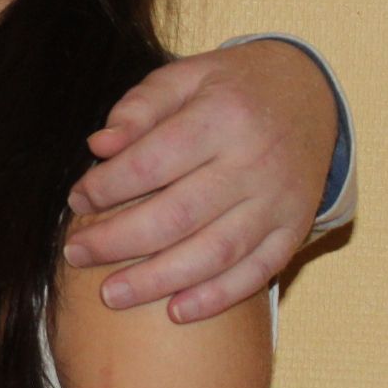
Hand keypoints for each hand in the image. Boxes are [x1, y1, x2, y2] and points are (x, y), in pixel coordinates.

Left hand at [63, 39, 339, 321]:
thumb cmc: (234, 87)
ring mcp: (278, 200)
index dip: (107, 187)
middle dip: (118, 241)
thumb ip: (141, 106)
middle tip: (76, 255)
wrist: (311, 95)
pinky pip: (257, 272)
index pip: (151, 162)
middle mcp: (254, 162)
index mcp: (222, 116)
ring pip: (214, 253)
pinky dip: (217, 297)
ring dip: (158, 280)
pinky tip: (176, 311)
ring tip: (111, 295)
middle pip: (177, 215)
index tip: (77, 200)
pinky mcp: (295, 228)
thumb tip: (100, 146)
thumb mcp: (187, 76)